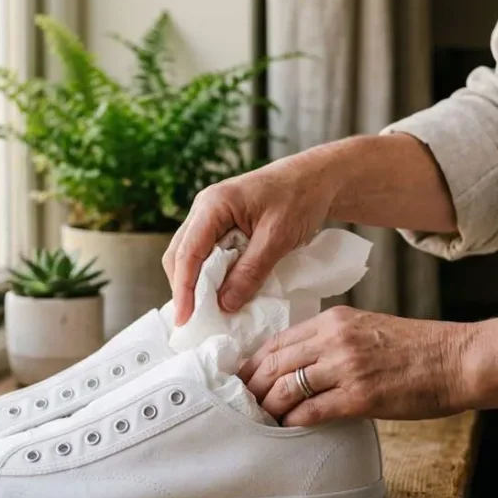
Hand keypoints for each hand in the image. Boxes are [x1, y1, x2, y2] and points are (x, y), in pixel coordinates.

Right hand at [162, 151, 336, 324]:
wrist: (317, 178)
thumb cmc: (300, 198)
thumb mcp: (277, 239)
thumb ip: (250, 272)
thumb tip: (224, 305)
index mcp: (213, 205)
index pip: (187, 253)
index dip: (183, 289)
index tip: (186, 319)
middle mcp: (205, 208)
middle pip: (180, 254)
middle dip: (184, 288)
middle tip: (195, 320)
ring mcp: (211, 215)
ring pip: (190, 254)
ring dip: (197, 282)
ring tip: (207, 311)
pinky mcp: (222, 223)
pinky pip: (206, 252)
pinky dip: (210, 274)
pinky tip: (221, 291)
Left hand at [240, 306, 472, 425]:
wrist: (459, 360)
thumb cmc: (419, 349)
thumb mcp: (368, 329)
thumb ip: (333, 341)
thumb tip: (301, 365)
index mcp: (335, 320)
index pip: (278, 340)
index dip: (254, 362)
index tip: (242, 378)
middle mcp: (335, 339)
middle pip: (274, 363)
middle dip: (252, 387)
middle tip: (242, 404)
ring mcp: (346, 367)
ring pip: (285, 387)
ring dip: (268, 407)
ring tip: (261, 420)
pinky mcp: (360, 396)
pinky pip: (311, 411)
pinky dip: (293, 421)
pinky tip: (287, 428)